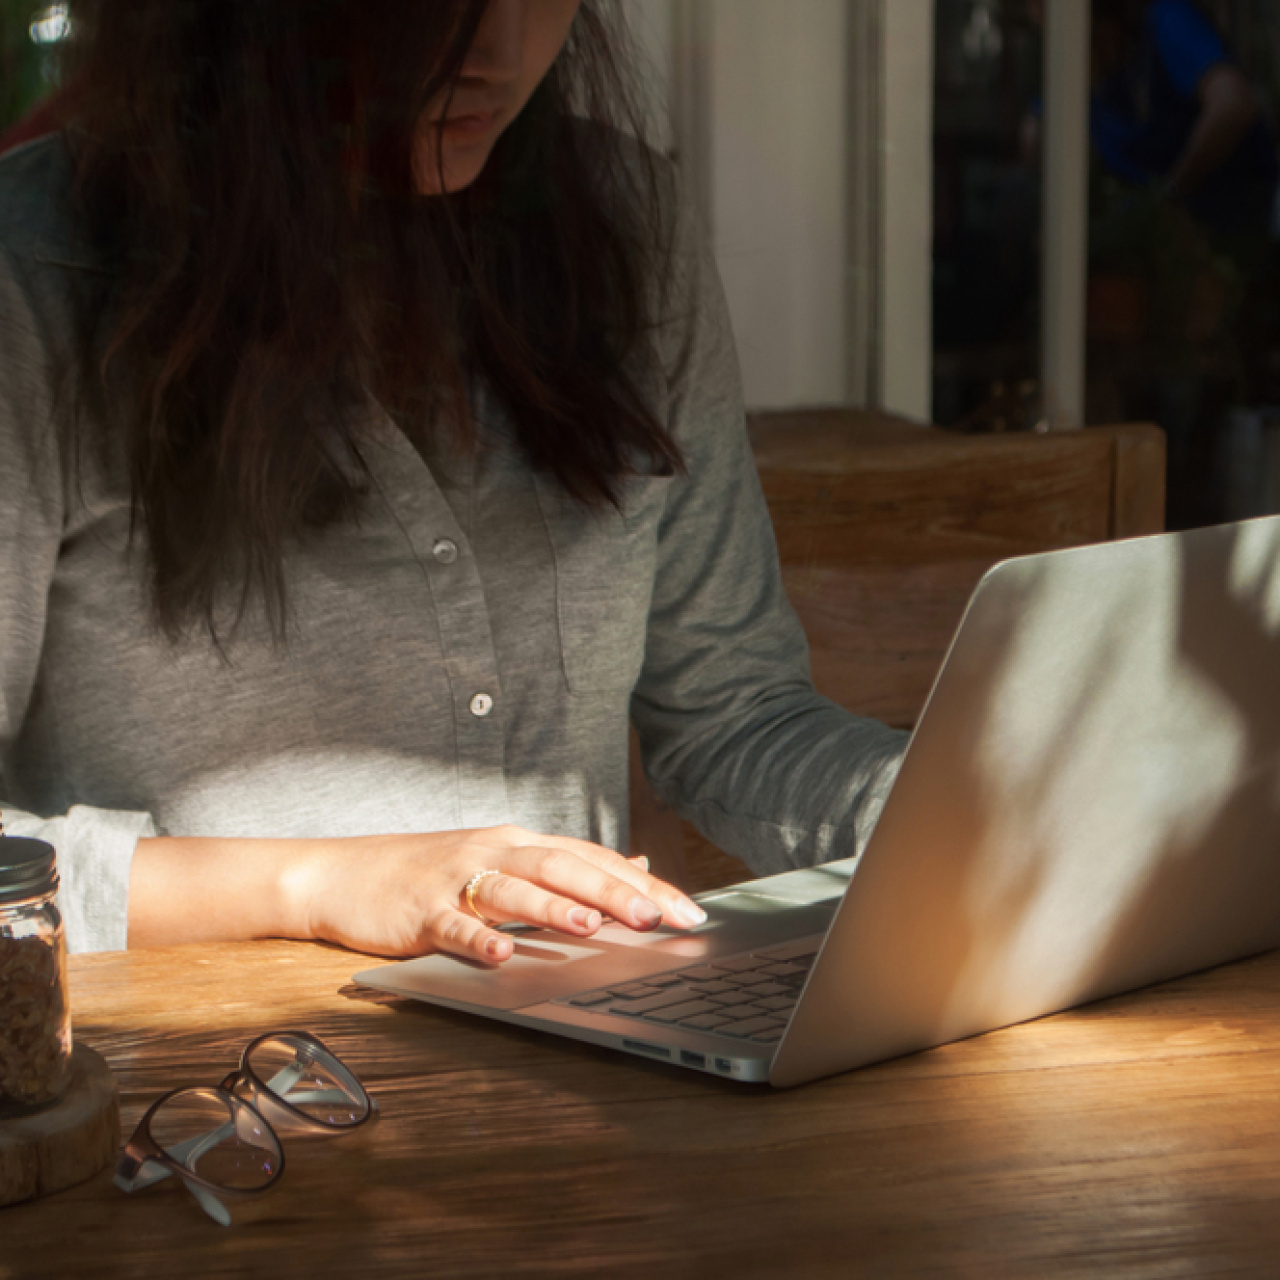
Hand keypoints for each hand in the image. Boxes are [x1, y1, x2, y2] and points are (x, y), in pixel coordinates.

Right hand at [293, 825, 707, 962]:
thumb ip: (569, 864)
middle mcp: (494, 853)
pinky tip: (500, 952)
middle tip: (657, 918)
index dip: (641, 883)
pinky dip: (476, 937)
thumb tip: (635, 862)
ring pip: (511, 888)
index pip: (591, 858)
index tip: (687, 910)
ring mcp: (454, 879)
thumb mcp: (502, 861)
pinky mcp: (418, 910)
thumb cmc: (428, 874)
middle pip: (561, 867)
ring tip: (592, 923)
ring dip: (552, 906)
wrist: (343, 875)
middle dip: (612, 891)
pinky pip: (450, 924)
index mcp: (519, 844)